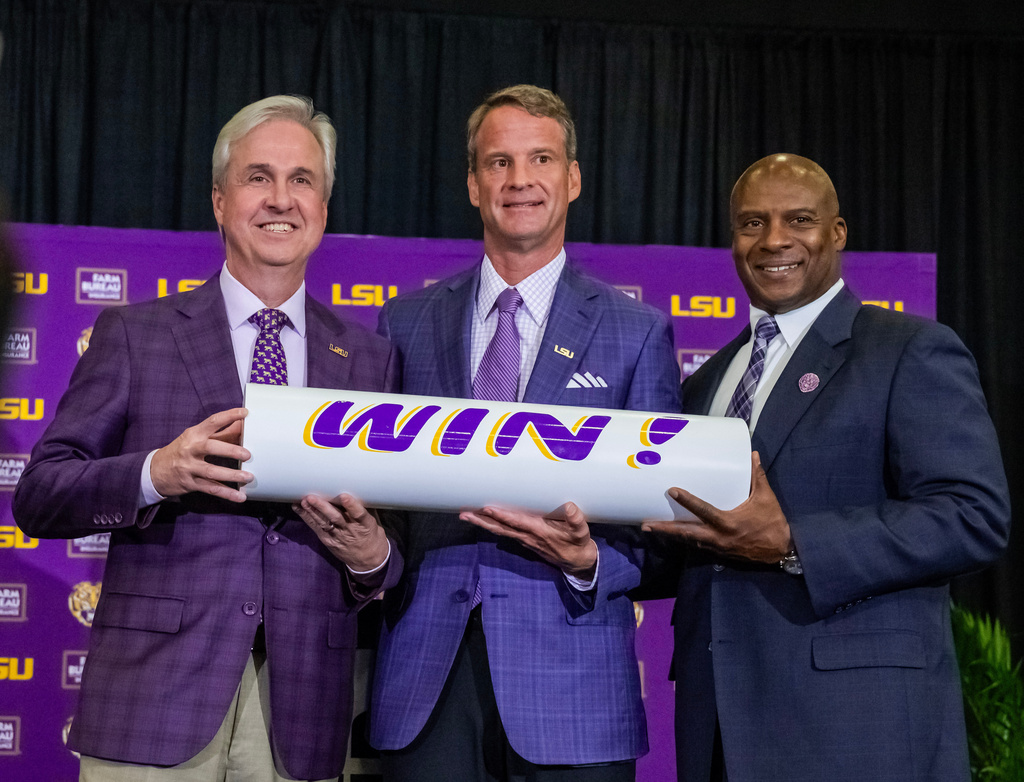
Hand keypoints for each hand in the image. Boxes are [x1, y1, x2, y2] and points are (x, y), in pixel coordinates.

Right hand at [150, 408, 251, 501]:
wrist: (155, 471)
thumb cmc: (182, 451)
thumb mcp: (196, 438)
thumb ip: (220, 432)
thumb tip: (242, 424)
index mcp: (194, 434)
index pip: (212, 421)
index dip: (229, 416)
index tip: (245, 413)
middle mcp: (190, 449)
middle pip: (211, 448)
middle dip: (231, 451)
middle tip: (248, 455)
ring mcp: (189, 467)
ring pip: (212, 471)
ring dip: (231, 475)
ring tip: (248, 477)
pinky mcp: (190, 483)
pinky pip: (211, 489)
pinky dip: (226, 493)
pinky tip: (240, 496)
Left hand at [294, 493, 389, 571]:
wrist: (368, 559)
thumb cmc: (371, 535)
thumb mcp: (373, 521)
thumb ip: (364, 507)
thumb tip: (356, 487)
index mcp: (365, 524)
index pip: (359, 514)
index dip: (352, 505)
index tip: (344, 496)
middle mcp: (350, 530)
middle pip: (336, 518)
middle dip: (322, 507)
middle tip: (312, 497)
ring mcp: (338, 537)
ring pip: (324, 523)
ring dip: (312, 512)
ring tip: (303, 502)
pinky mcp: (328, 541)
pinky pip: (316, 529)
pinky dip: (307, 518)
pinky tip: (299, 508)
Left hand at [460, 502, 597, 579]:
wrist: (577, 562)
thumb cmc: (578, 544)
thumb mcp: (581, 532)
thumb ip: (576, 520)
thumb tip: (569, 506)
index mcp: (539, 532)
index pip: (516, 522)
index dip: (502, 516)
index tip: (487, 509)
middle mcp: (528, 536)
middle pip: (500, 528)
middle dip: (482, 521)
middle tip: (463, 514)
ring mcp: (525, 539)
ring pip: (500, 530)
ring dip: (483, 523)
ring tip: (466, 515)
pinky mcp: (526, 540)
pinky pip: (505, 532)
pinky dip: (493, 525)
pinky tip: (484, 520)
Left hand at [642, 451, 791, 563]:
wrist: (781, 551)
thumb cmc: (773, 523)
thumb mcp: (766, 499)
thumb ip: (757, 477)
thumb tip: (753, 455)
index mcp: (728, 523)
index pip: (704, 510)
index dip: (688, 501)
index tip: (672, 491)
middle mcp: (718, 537)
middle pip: (686, 533)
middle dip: (665, 529)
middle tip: (646, 524)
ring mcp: (716, 547)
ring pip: (688, 541)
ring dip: (670, 535)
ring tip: (651, 528)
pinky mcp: (718, 553)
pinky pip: (696, 545)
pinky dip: (683, 540)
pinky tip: (672, 535)